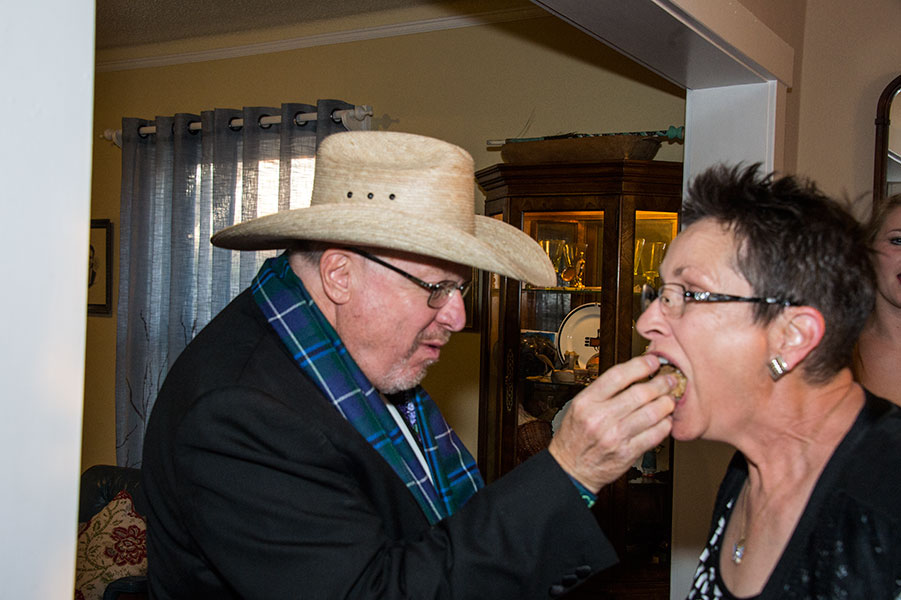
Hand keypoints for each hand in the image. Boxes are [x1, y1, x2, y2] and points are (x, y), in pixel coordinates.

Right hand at [548, 354, 675, 492]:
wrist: (570, 468)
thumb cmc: (575, 437)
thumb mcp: (580, 407)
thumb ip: (603, 391)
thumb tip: (634, 374)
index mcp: (586, 402)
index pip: (617, 376)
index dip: (640, 366)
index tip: (653, 361)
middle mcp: (599, 418)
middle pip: (639, 393)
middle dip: (661, 384)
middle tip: (669, 379)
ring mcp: (614, 437)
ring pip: (651, 413)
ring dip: (666, 403)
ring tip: (669, 399)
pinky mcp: (627, 453)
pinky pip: (654, 435)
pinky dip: (665, 425)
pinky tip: (665, 419)